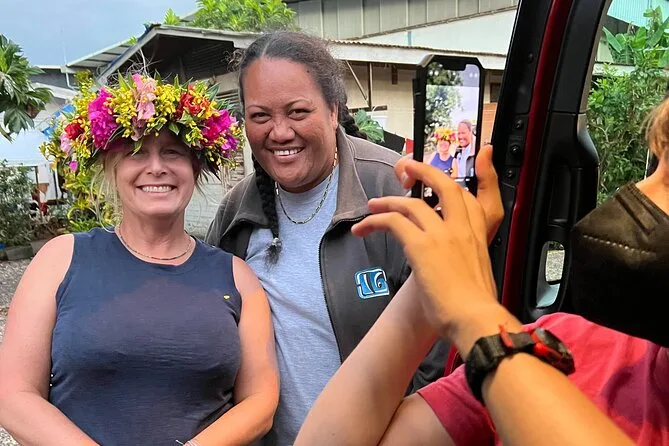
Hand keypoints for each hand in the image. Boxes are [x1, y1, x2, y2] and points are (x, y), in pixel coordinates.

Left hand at [352, 145, 508, 352]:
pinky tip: (364, 228)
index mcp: (479, 236)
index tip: (439, 179)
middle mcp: (463, 228)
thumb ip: (463, 265)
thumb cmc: (475, 308)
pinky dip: (375, 221)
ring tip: (373, 205)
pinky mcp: (421, 246)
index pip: (468, 198)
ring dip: (388, 202)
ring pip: (411, 204)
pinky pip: (393, 222)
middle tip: (406, 167)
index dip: (452, 185)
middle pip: (444, 185)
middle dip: (423, 171)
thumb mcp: (477, 278)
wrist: (475, 320)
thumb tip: (447, 271)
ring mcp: (442, 234)